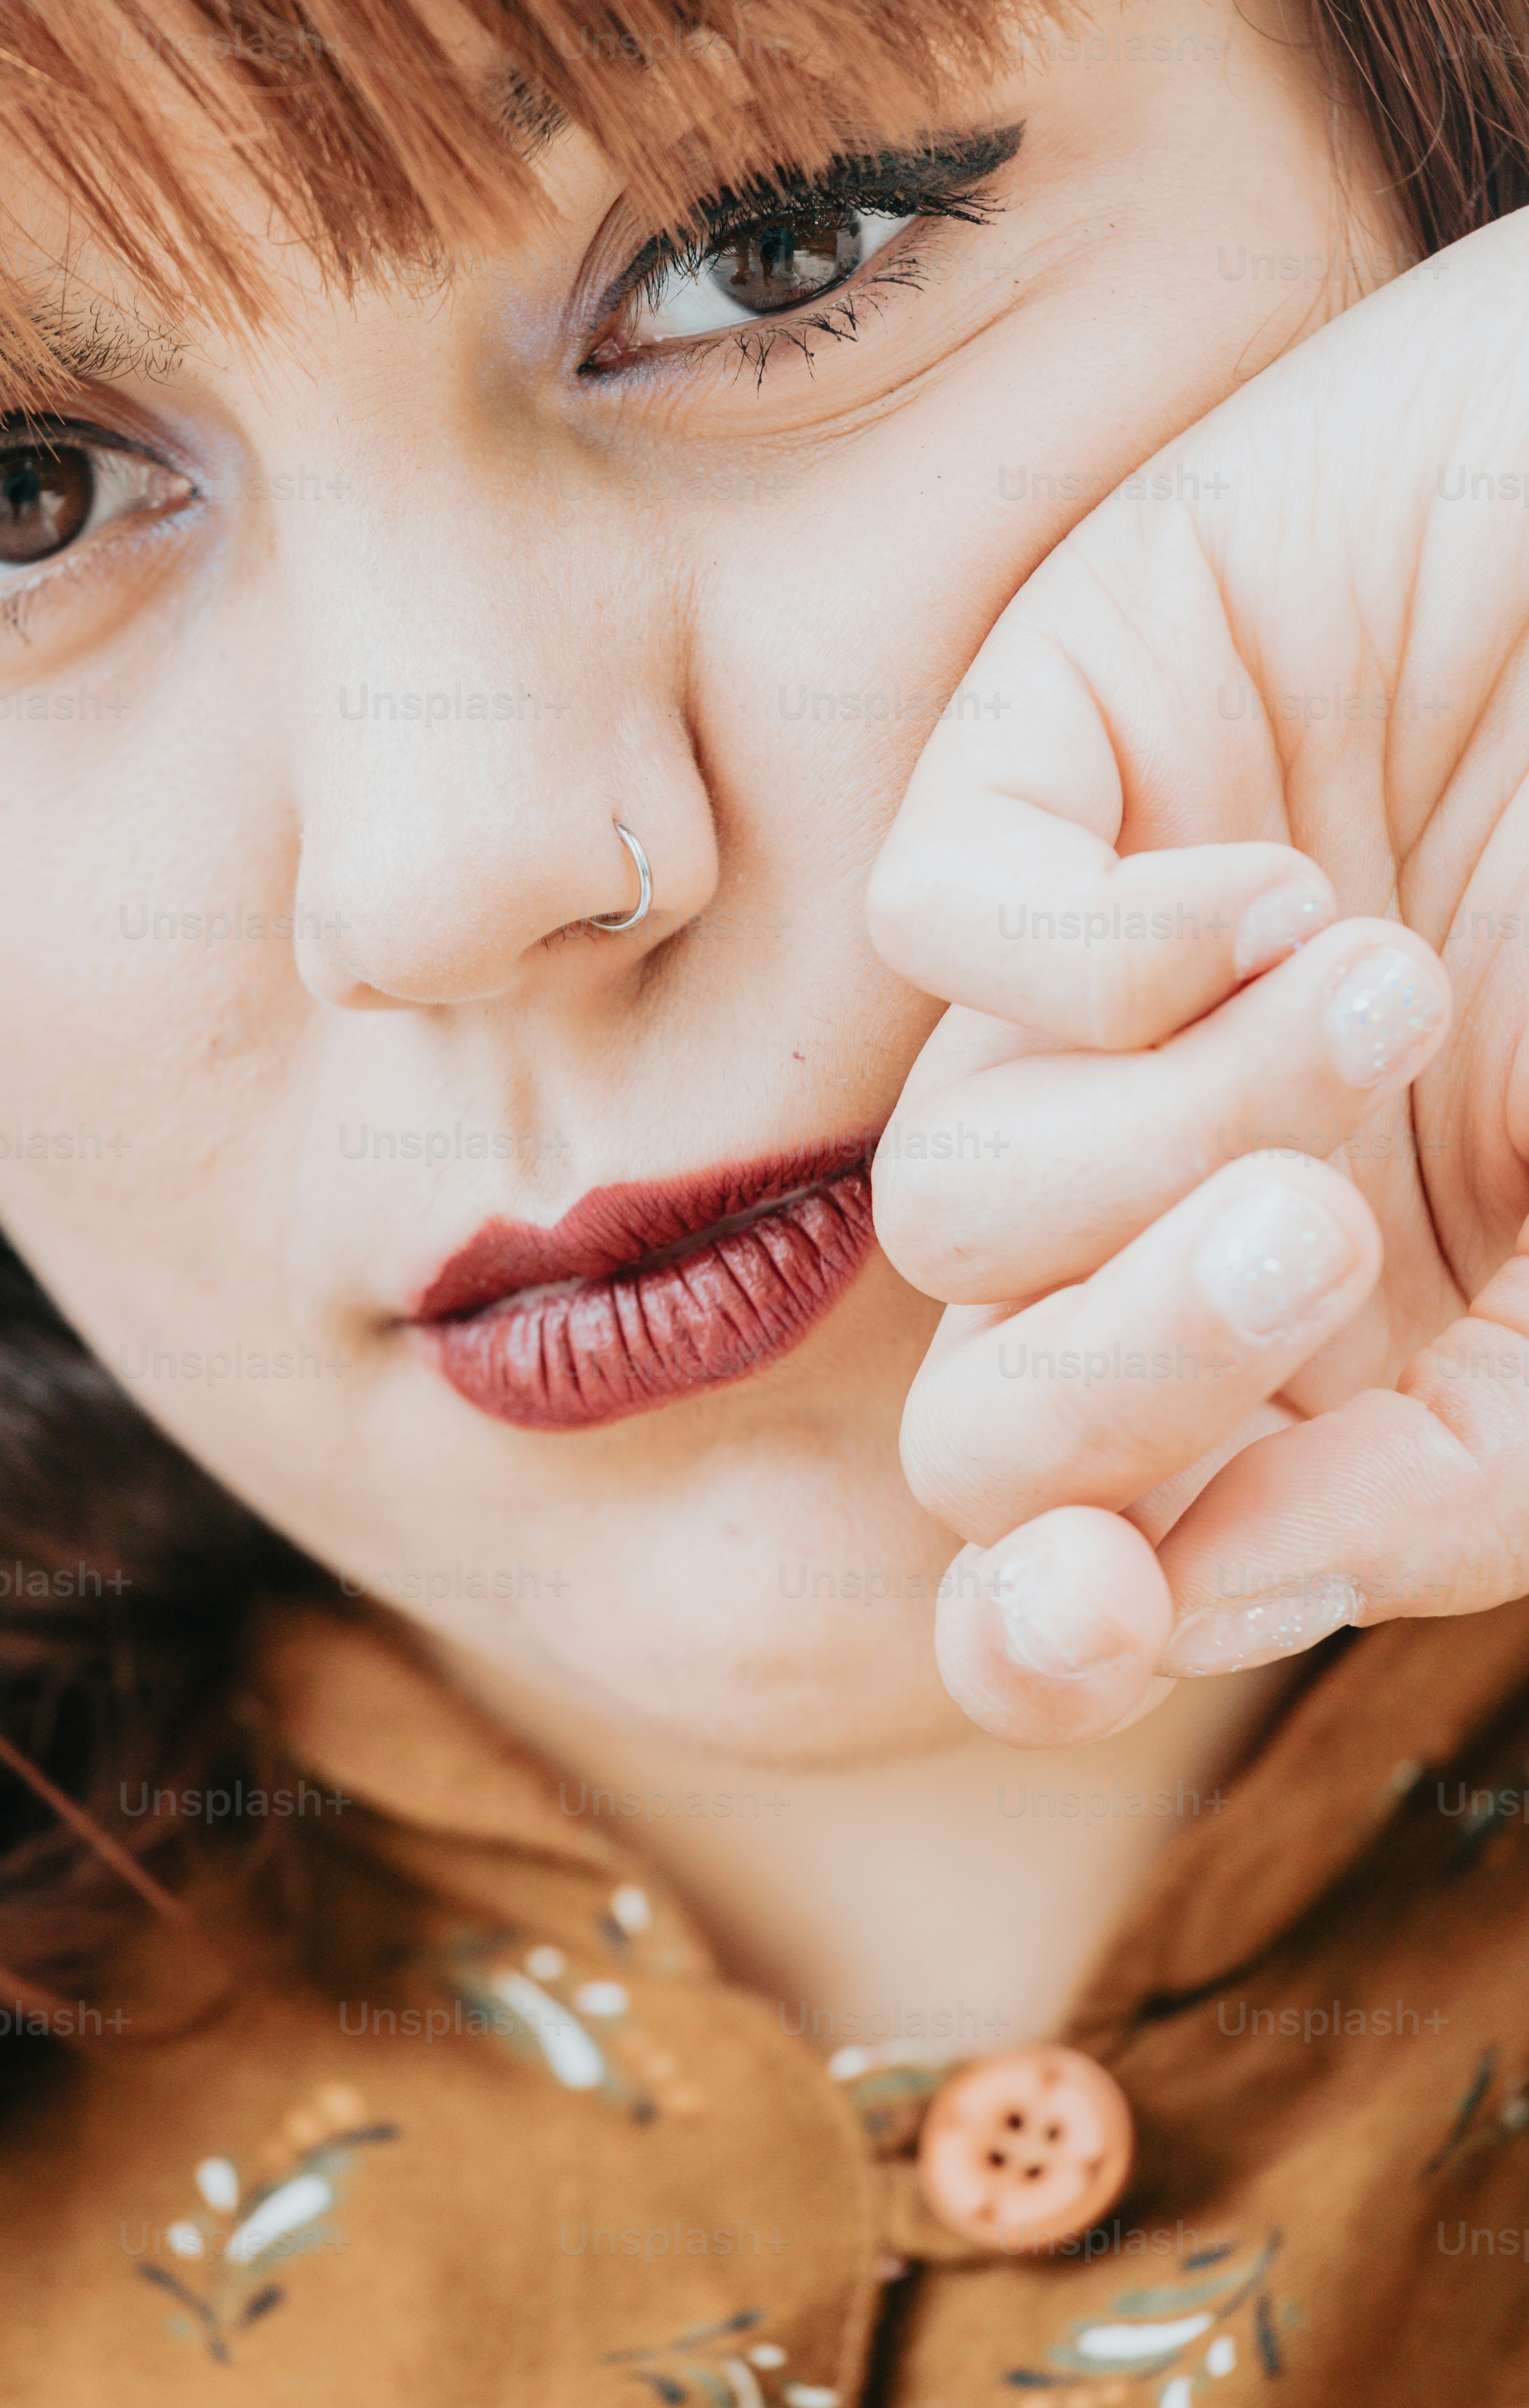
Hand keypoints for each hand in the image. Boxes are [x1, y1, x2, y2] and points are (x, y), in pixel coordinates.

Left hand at [864, 207, 1528, 1743]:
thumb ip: (1486, 1456)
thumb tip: (1218, 1582)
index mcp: (1335, 1344)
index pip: (1097, 1562)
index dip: (1048, 1632)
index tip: (1111, 1604)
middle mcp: (1186, 1193)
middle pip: (988, 1420)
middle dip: (1113, 1378)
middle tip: (1310, 1234)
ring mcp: (1101, 995)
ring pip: (948, 1198)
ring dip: (1174, 1128)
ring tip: (1381, 985)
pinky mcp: (1043, 775)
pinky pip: (934, 931)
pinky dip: (1095, 947)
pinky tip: (1273, 884)